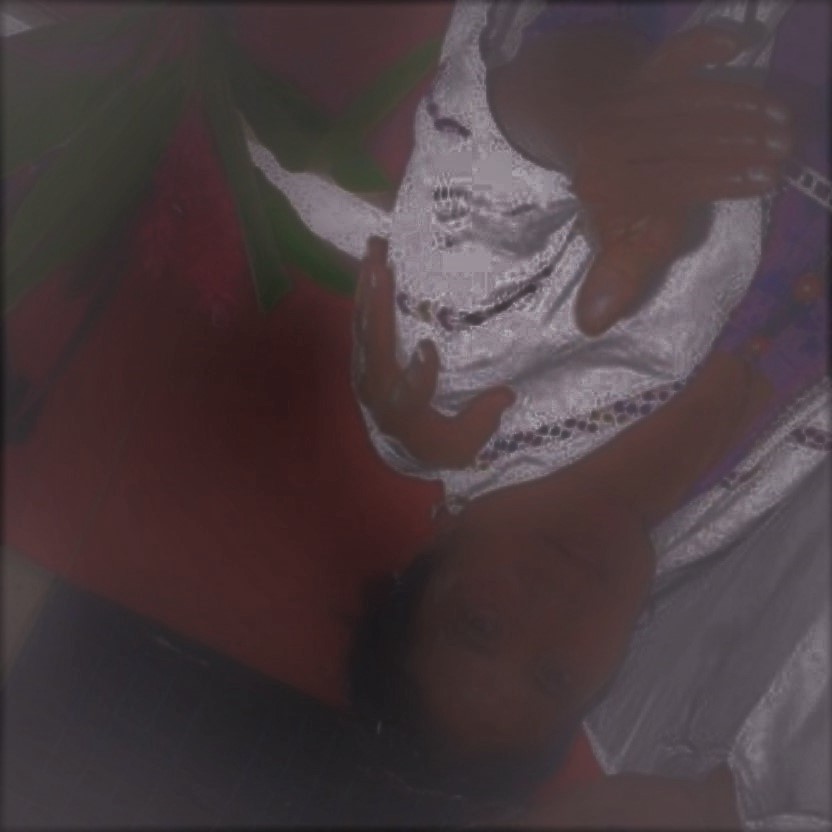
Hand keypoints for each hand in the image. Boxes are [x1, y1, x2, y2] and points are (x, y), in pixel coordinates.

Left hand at [352, 238, 514, 469]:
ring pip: (363, 326)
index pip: (410, 395)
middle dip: (378, 309)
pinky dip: (364, 288)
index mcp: (404, 415)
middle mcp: (377, 390)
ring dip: (367, 287)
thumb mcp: (463, 444)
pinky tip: (371, 259)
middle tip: (383, 269)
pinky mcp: (361, 354)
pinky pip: (360, 318)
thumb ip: (482, 420)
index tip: (427, 348)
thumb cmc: (436, 443)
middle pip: (376, 349)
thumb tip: (507, 394)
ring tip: (374, 247)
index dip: (418, 374)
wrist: (397, 446)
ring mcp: (363, 369)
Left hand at [572, 24, 793, 334]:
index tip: (763, 178)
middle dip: (736, 143)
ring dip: (736, 105)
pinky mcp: (639, 75)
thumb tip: (592, 325)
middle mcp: (610, 145)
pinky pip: (671, 56)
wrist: (583, 131)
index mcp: (606, 189)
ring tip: (780, 117)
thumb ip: (620, 275)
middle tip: (783, 148)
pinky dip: (703, 46)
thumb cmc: (615, 197)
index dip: (718, 179)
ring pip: (685, 102)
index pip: (666, 184)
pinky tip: (737, 43)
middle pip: (680, 140)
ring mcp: (624, 107)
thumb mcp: (615, 242)